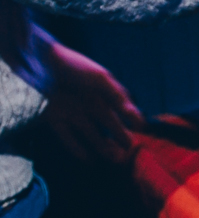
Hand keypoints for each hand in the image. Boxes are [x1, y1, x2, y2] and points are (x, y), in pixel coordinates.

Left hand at [39, 43, 142, 162]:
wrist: (37, 60)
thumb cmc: (72, 66)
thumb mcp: (99, 78)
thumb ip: (117, 97)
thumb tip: (136, 116)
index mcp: (102, 90)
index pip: (122, 108)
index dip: (133, 119)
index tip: (142, 131)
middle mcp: (89, 101)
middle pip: (108, 122)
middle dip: (120, 136)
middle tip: (129, 150)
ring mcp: (72, 110)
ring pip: (90, 132)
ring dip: (101, 145)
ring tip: (112, 157)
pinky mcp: (54, 116)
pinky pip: (67, 135)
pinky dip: (76, 147)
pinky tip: (86, 158)